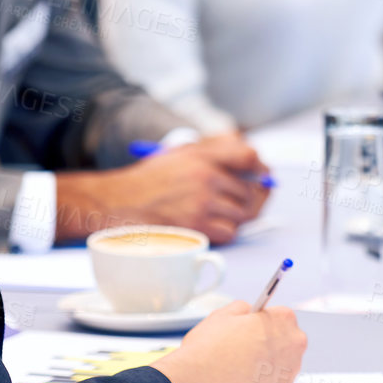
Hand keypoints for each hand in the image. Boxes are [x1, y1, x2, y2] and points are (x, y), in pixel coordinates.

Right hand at [54, 135, 270, 244]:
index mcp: (202, 155)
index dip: (260, 167)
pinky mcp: (197, 227)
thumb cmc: (150, 180)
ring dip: (238, 216)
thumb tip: (252, 159)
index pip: (248, 156)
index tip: (262, 174)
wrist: (119, 202)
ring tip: (224, 212)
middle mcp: (205, 177)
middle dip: (253, 197)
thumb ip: (214, 151)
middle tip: (248, 200)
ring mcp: (202, 203)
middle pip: (250, 190)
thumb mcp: (181, 153)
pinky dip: (227, 231)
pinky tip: (214, 225)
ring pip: (243, 213)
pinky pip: (230, 232)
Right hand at [152, 300, 306, 382]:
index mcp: (283, 319)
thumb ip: (243, 307)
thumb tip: (249, 312)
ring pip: (284, 359)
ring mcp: (290, 369)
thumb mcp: (224, 313)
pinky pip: (277, 379)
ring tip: (244, 363)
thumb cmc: (209, 348)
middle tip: (247, 346)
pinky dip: (265, 378)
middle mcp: (294, 343)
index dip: (263, 321)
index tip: (253, 328)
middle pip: (287, 337)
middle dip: (270, 340)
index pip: (281, 315)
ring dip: (269, 359)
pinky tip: (247, 377)